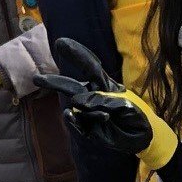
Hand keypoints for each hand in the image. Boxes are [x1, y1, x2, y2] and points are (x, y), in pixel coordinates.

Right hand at [32, 39, 177, 168]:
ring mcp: (89, 112)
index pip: (90, 66)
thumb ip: (104, 100)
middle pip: (72, 86)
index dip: (76, 54)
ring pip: (77, 107)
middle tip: (36, 78)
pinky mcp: (88, 128)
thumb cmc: (139, 116)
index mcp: (106, 84)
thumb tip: (79, 102)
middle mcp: (94, 96)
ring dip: (87, 110)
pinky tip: (76, 118)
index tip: (60, 43)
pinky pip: (78, 123)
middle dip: (54, 81)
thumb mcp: (126, 105)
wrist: (145, 138)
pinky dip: (77, 121)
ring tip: (108, 117)